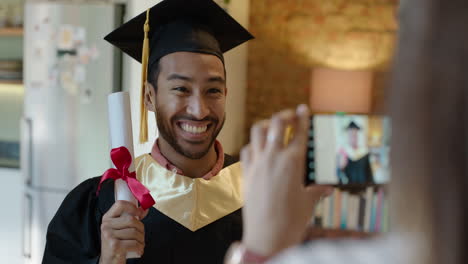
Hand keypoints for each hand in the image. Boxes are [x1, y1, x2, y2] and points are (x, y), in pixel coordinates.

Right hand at [99, 201, 148, 263]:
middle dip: (141, 228)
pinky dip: (139, 248)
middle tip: (140, 236)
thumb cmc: (117, 243)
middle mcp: (106, 226)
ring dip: (141, 240)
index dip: (133, 207)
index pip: (120, 204)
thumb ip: (132, 217)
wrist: (109, 261)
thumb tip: (145, 209)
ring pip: (135, 232)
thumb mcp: (121, 229)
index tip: (139, 214)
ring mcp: (109, 236)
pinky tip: (138, 250)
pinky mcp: (114, 246)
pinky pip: (134, 243)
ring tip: (138, 244)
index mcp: (107, 218)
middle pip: (132, 220)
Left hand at [241, 105, 332, 256]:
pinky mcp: (246, 173)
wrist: (267, 237)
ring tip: (273, 126)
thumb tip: (328, 189)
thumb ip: (318, 191)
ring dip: (266, 124)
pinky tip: (258, 148)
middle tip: (290, 115)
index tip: (303, 108)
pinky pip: (247, 149)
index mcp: (293, 162)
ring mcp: (257, 163)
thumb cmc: (292, 221)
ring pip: (258, 131)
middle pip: (276, 123)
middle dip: (284, 114)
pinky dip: (253, 144)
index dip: (302, 116)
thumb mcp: (309, 203)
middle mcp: (273, 157)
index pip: (298, 131)